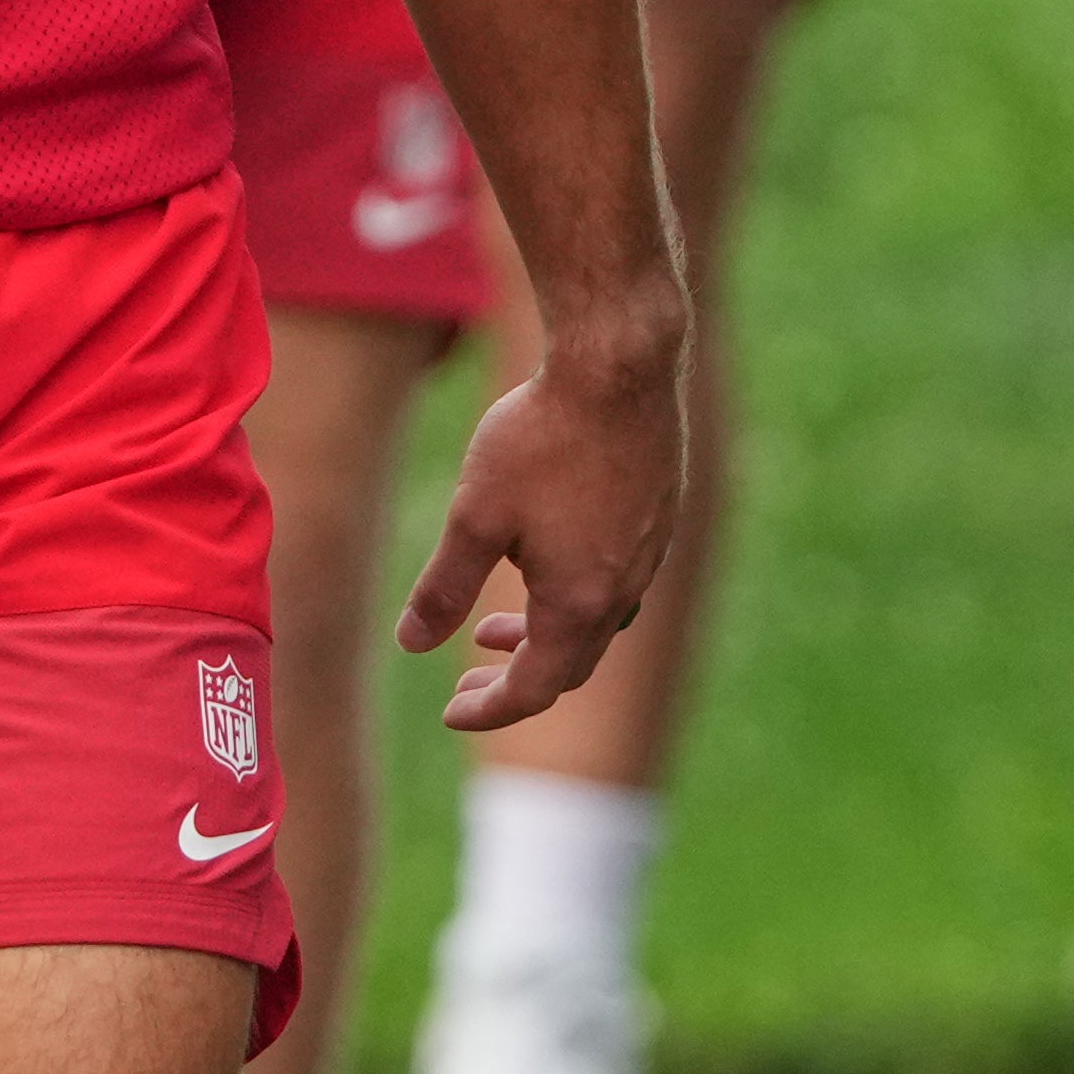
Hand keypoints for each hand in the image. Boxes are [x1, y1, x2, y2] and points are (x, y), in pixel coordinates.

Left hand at [400, 298, 685, 733]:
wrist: (621, 362)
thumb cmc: (543, 437)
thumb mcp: (475, 516)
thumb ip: (443, 588)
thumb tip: (411, 645)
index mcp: (581, 602)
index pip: (536, 688)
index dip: (490, 709)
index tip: (450, 711)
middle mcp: (626, 587)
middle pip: (572, 663)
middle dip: (515, 678)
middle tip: (465, 678)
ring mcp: (652, 548)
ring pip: (598, 620)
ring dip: (546, 633)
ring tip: (495, 621)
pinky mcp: (661, 510)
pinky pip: (620, 578)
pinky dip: (576, 593)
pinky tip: (546, 553)